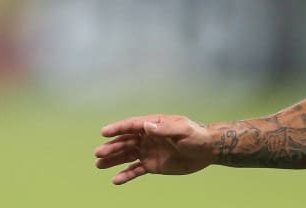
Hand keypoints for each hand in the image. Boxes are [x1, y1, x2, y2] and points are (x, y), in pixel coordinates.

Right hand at [94, 114, 214, 184]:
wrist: (207, 150)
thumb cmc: (196, 135)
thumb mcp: (183, 130)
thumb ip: (165, 128)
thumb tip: (147, 125)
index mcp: (154, 125)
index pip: (132, 126)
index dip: (118, 129)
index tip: (104, 132)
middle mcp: (148, 138)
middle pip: (125, 142)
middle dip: (112, 147)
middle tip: (98, 153)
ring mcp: (148, 151)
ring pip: (127, 156)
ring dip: (113, 160)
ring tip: (99, 165)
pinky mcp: (152, 165)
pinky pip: (136, 170)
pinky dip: (126, 175)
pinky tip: (116, 180)